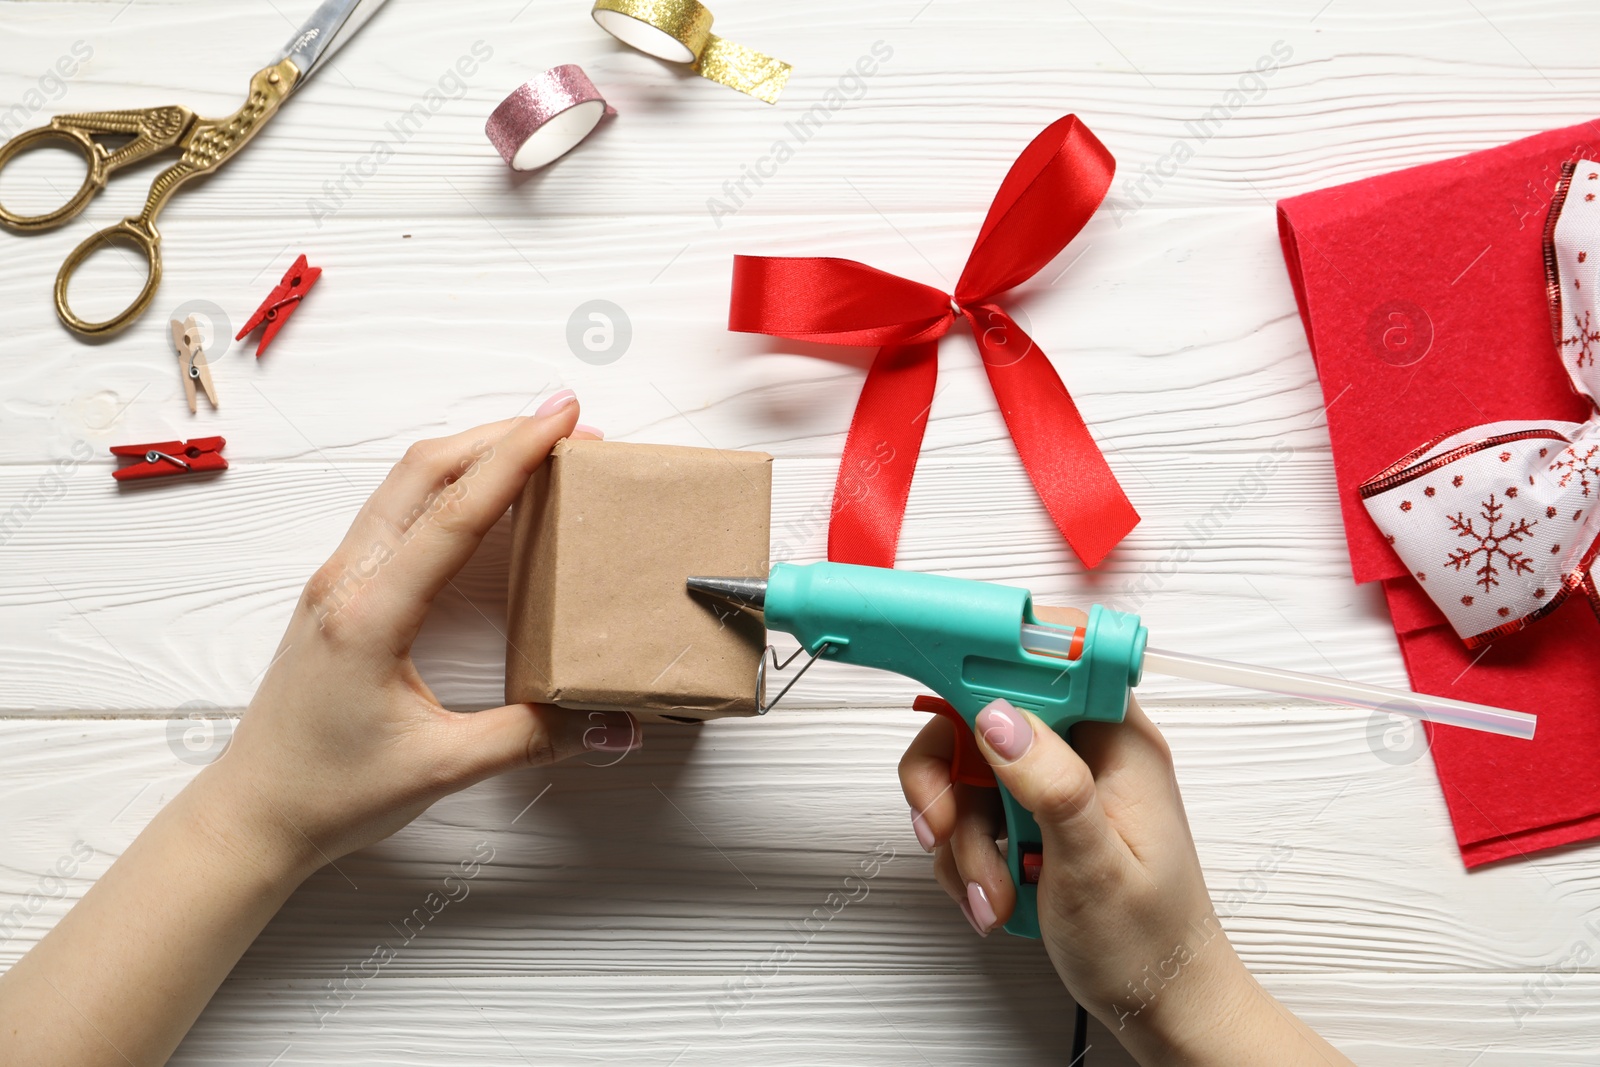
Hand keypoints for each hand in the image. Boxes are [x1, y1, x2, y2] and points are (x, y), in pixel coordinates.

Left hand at [200, 391, 637, 875]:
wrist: (254, 812)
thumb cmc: (329, 791)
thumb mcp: (442, 768)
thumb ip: (532, 737)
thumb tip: (607, 718)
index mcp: (371, 613)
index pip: (454, 512)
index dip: (514, 458)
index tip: (563, 419)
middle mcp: (348, 580)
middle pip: (425, 471)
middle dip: (500, 434)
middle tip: (568, 420)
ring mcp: (339, 580)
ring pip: (407, 483)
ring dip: (472, 452)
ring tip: (536, 443)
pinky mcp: (342, 591)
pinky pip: (397, 511)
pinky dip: (449, 484)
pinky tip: (483, 494)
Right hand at [898, 607, 1350, 1064]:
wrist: (1158, 1005)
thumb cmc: (1150, 943)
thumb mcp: (1096, 867)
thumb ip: (1051, 786)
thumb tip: (1000, 716)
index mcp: (1116, 740)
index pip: (1046, 659)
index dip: (987, 658)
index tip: (938, 678)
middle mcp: (1084, 751)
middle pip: (982, 716)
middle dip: (951, 782)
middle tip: (942, 827)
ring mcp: (1055, 783)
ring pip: (967, 771)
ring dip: (960, 837)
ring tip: (990, 890)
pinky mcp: (1033, 815)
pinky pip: (970, 812)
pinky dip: (965, 857)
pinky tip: (991, 894)